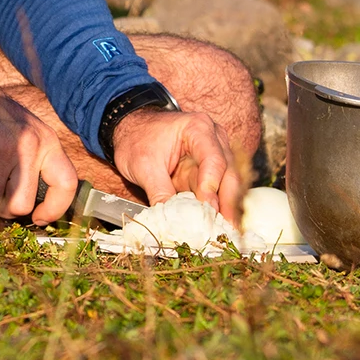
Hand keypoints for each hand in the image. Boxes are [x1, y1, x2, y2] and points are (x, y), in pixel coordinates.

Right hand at [0, 80, 78, 223]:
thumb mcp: (26, 132)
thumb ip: (36, 163)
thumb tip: (36, 207)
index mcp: (47, 140)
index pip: (66, 184)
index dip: (55, 209)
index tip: (39, 218)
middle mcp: (29, 144)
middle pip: (22, 204)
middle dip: (5, 207)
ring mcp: (2, 148)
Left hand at [109, 106, 246, 224]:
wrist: (131, 131)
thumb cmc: (137, 139)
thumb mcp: (143, 165)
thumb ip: (159, 192)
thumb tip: (171, 222)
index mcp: (198, 129)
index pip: (213, 159)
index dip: (211, 186)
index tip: (208, 208)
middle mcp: (214, 140)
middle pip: (228, 173)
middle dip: (228, 202)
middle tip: (225, 227)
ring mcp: (215, 155)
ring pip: (228, 185)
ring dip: (227, 208)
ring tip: (225, 231)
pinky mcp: (209, 173)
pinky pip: (219, 191)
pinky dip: (219, 208)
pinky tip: (218, 225)